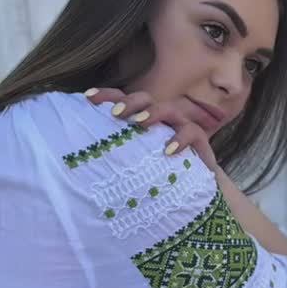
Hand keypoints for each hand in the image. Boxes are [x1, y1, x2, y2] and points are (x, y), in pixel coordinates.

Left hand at [83, 88, 216, 170]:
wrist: (195, 192)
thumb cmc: (160, 176)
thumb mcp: (134, 165)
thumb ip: (116, 157)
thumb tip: (86, 161)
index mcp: (144, 120)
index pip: (124, 100)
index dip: (107, 95)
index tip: (88, 97)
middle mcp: (162, 119)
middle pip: (146, 99)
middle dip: (130, 102)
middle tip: (115, 113)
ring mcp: (182, 127)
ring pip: (169, 109)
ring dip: (153, 113)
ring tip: (138, 123)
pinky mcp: (200, 141)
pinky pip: (191, 132)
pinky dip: (179, 139)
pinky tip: (167, 151)